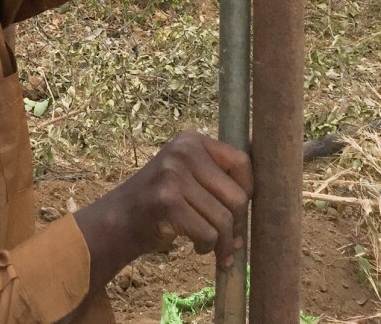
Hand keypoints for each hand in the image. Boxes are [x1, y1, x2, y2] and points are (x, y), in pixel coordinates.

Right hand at [75, 131, 252, 289]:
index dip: (248, 190)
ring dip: (224, 243)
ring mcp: (173, 175)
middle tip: (228, 238)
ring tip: (213, 247)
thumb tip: (268, 193)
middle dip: (237, 225)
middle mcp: (183, 152)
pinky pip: (209, 234)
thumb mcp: (187, 174)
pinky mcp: (167, 202)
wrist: (120, 219)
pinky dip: (208, 248)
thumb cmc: (163, 200)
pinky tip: (197, 246)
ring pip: (224, 219)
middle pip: (237, 196)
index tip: (237, 210)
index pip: (241, 162)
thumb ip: (217, 176)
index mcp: (192, 140)